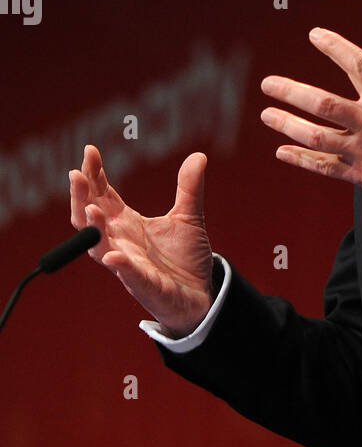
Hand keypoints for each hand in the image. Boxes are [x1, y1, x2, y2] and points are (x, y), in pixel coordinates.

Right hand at [69, 144, 214, 335]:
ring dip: (93, 229)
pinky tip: (114, 256)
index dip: (94, 176)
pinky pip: (128, 276)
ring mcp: (128, 265)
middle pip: (90, 219)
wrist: (200, 295)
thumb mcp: (189, 217)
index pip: (103, 196)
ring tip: (90, 208)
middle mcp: (120, 242)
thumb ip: (189, 188)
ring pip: (100, 247)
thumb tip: (199, 156)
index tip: (90, 152)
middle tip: (76, 174)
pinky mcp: (144, 286)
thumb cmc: (185, 259)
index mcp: (126, 223)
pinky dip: (120, 266)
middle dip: (81, 197)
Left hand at [260, 27, 361, 214]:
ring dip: (288, 124)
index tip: (315, 36)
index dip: (335, 47)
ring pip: (317, 136)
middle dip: (291, 92)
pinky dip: (301, 159)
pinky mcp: (361, 175)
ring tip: (268, 115)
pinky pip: (324, 167)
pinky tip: (283, 151)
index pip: (358, 65)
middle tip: (270, 84)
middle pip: (323, 103)